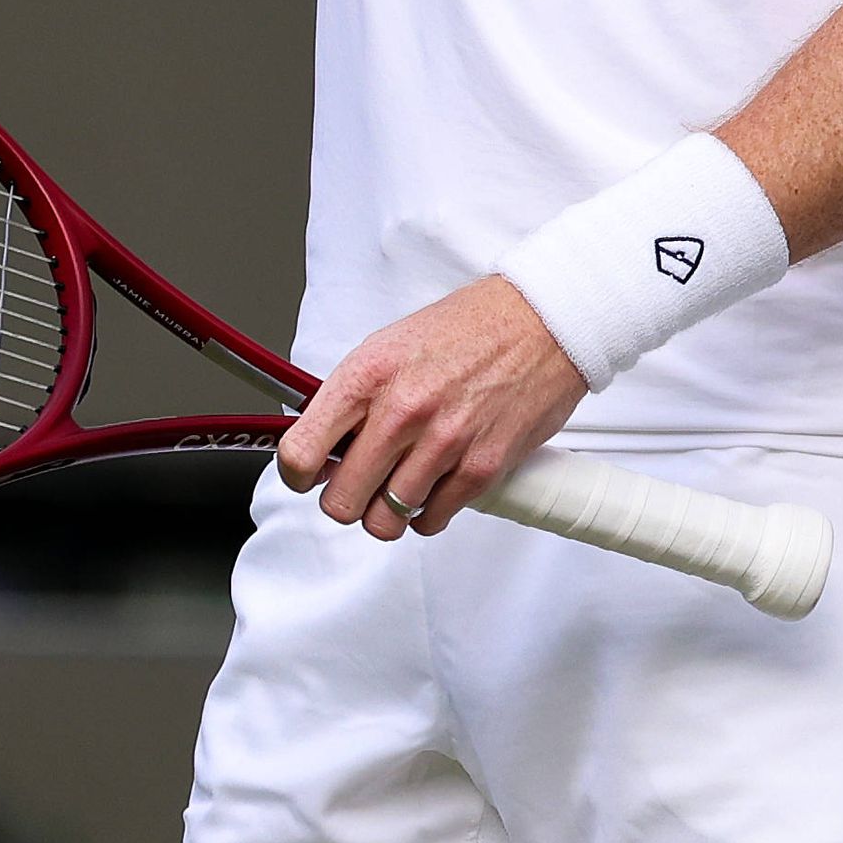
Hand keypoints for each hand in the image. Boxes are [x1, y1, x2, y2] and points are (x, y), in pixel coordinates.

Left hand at [274, 275, 589, 541]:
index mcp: (369, 375)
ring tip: (402, 484)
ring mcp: (443, 443)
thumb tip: (324, 444)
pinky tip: (435, 486)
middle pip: (340, 502)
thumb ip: (355, 396)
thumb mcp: (392, 344)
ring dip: (388, 510)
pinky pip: (432, 520)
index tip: (311, 474)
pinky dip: (427, 513)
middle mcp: (402, 411)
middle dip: (347, 498)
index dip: (298, 474)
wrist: (544, 322)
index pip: (300, 452)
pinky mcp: (482, 467)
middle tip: (362, 483)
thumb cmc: (471, 328)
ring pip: (385, 520)